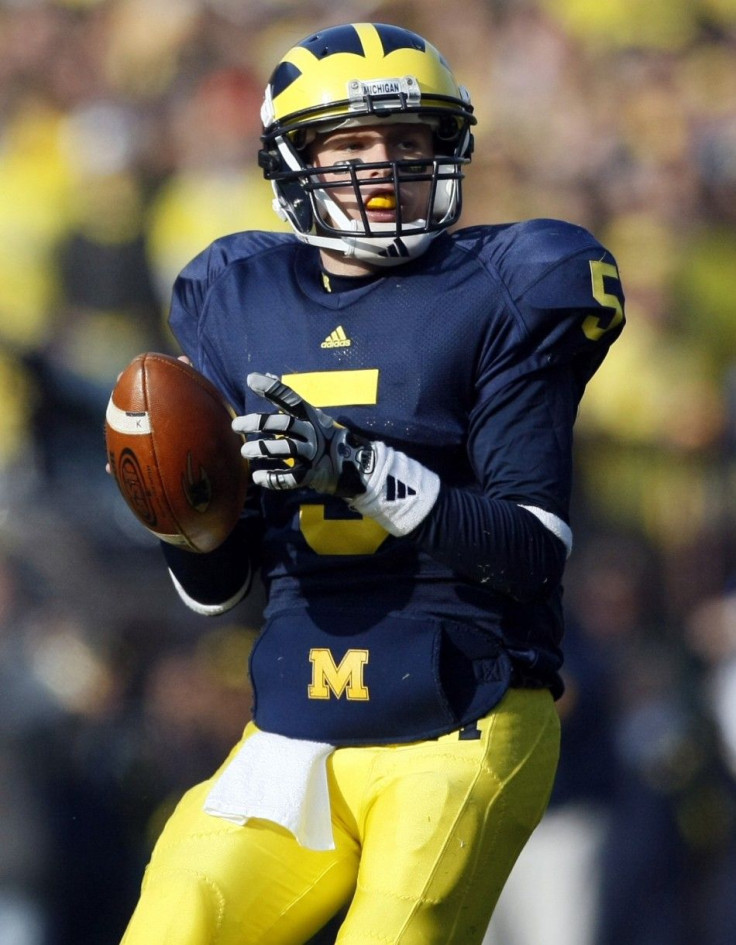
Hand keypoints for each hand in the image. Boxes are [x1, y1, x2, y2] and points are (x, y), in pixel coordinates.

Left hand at [232, 372, 374, 495]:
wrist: (350, 463)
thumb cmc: (322, 435)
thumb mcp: (309, 414)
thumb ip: (286, 399)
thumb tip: (267, 374)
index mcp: (309, 415)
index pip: (289, 397)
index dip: (271, 388)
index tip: (250, 379)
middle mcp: (311, 431)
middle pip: (284, 424)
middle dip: (259, 423)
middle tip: (236, 425)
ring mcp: (312, 453)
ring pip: (287, 449)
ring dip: (264, 449)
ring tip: (244, 452)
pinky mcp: (311, 474)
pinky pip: (291, 477)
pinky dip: (273, 478)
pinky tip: (257, 477)